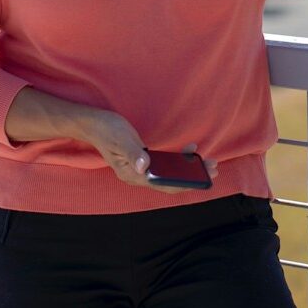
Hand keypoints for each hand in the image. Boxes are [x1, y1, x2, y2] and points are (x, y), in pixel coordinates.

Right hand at [80, 116, 219, 193]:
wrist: (94, 123)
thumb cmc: (107, 130)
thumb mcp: (122, 139)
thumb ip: (133, 153)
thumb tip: (145, 166)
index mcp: (132, 175)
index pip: (162, 185)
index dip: (184, 184)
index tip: (203, 178)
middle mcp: (137, 176)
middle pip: (169, 181)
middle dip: (192, 177)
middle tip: (214, 167)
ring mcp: (140, 169)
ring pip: (169, 174)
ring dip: (188, 169)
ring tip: (208, 162)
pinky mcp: (143, 160)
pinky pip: (165, 165)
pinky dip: (179, 160)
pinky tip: (190, 152)